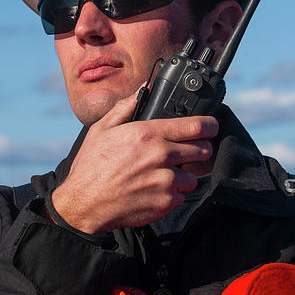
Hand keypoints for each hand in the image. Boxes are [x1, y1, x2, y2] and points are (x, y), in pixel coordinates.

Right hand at [51, 93, 217, 233]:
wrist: (84, 204)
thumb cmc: (90, 167)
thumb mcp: (101, 130)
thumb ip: (125, 107)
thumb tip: (142, 89)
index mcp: (148, 134)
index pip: (197, 126)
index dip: (210, 125)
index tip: (211, 127)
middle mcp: (161, 156)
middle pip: (203, 150)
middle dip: (198, 150)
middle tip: (186, 153)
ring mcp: (165, 181)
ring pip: (193, 176)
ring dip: (183, 176)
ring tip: (163, 175)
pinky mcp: (165, 202)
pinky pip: (181, 196)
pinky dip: (172, 194)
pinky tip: (154, 191)